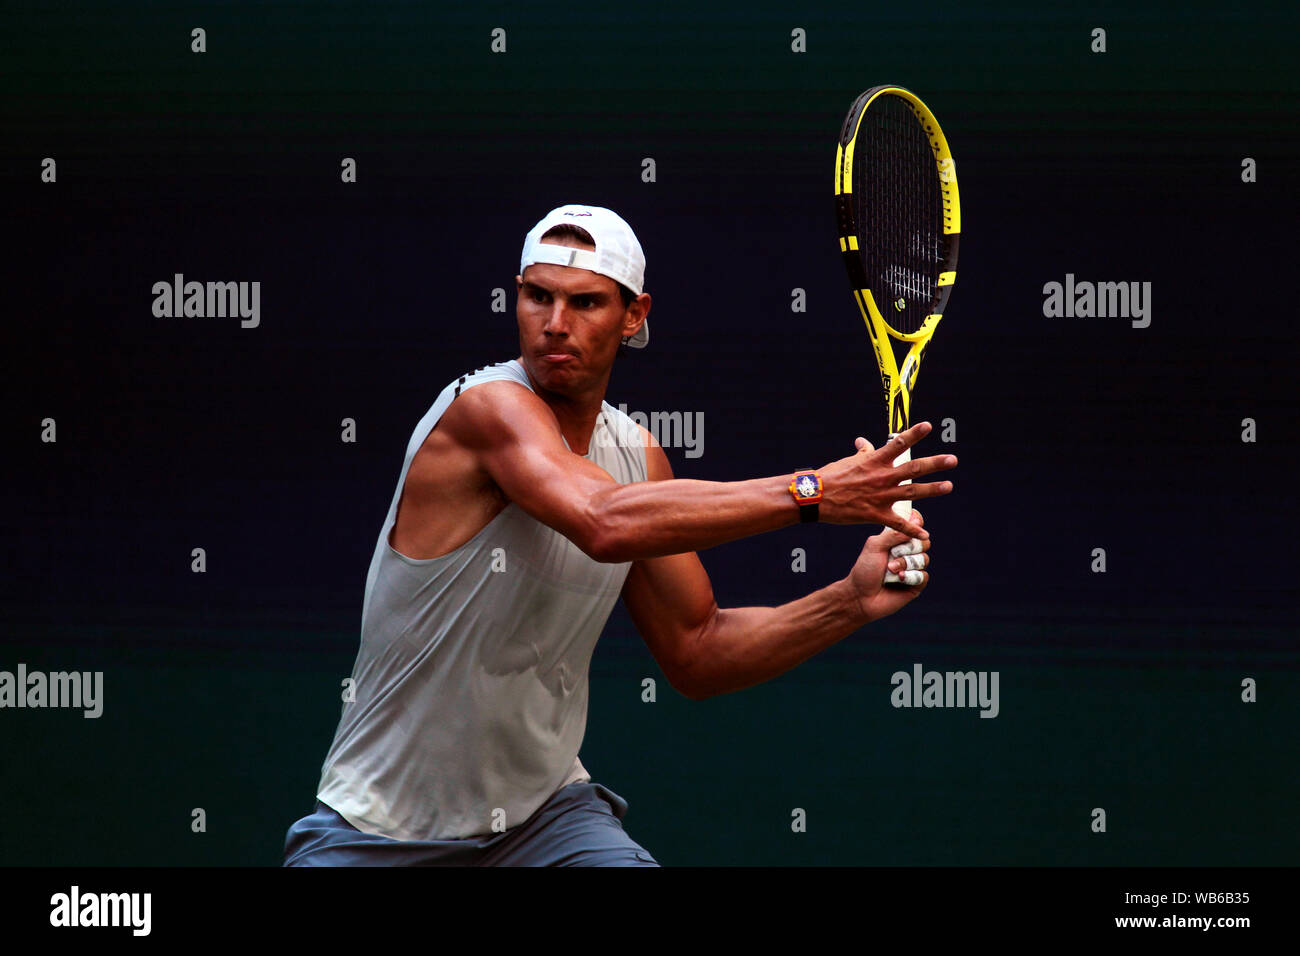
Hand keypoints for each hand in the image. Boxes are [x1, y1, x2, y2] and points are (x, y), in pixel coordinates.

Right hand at [817, 422, 954, 538]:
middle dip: (935, 464)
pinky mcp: (876, 514)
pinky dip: (913, 530)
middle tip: (952, 460)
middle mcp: (882, 477)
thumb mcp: (848, 461)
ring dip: (933, 490)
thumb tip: (864, 441)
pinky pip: (898, 524)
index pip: (898, 443)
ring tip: (949, 486)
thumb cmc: (831, 476)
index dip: (915, 433)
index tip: (929, 426)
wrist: (816, 497)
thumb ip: (862, 452)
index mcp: (875, 461)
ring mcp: (881, 496)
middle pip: (914, 468)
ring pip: (913, 492)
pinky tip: (925, 535)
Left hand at [844, 508, 930, 622]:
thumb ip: (894, 534)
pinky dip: (910, 576)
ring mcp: (912, 569)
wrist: (861, 596)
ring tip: (891, 569)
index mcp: (896, 540)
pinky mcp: (916, 584)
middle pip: (924, 542)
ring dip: (906, 563)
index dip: (917, 524)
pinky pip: (923, 576)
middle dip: (910, 547)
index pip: (915, 527)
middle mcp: (907, 553)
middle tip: (894, 553)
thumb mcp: (875, 546)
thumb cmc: (865, 569)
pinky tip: (899, 579)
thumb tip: (917, 522)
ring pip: (924, 559)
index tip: (914, 523)